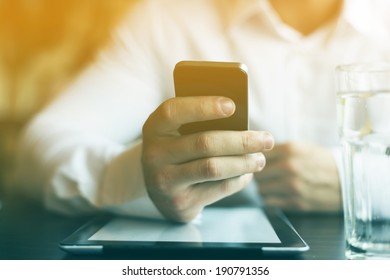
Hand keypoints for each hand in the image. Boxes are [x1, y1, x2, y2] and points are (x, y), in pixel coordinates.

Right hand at [142, 96, 273, 221]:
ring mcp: (165, 181)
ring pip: (213, 168)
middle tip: (267, 139)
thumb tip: (242, 123)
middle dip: (241, 141)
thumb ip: (199, 124)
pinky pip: (218, 189)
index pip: (174, 111)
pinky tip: (247, 173)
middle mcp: (154, 154)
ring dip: (244, 162)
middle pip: (204, 143)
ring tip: (261, 158)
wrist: (159, 188)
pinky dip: (238, 180)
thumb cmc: (178, 150)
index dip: (203, 107)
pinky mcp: (180, 202)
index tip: (232, 105)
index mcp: (154, 128)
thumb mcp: (177, 133)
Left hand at [255, 142, 340, 212]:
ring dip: (264, 189)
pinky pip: (270, 203)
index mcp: (290, 149)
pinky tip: (278, 196)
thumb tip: (254, 154)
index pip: (257, 155)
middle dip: (259, 176)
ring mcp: (292, 186)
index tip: (258, 164)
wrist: (347, 181)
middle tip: (266, 177)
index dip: (256, 161)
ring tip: (272, 187)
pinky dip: (270, 200)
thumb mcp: (302, 147)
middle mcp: (289, 166)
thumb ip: (278, 150)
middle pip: (258, 174)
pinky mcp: (296, 202)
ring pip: (261, 190)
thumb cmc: (322, 162)